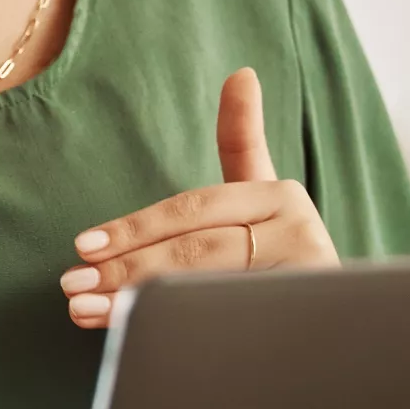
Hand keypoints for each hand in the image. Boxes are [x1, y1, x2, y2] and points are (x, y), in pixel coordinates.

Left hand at [58, 66, 337, 328]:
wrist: (338, 321)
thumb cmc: (284, 253)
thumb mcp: (263, 197)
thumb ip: (243, 141)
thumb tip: (241, 72)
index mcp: (281, 196)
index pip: (191, 211)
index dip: (134, 228)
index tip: (82, 243)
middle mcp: (300, 234)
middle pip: (193, 252)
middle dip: (124, 269)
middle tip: (71, 283)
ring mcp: (304, 281)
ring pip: (202, 292)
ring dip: (134, 304)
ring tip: (84, 309)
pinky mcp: (301, 321)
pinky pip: (221, 325)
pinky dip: (173, 333)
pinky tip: (131, 336)